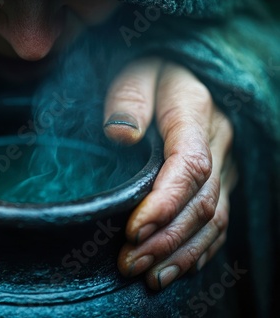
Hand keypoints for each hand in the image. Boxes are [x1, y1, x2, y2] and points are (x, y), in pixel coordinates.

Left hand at [103, 58, 237, 289]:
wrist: (182, 68)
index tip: (132, 231)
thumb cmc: (150, 68)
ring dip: (182, 253)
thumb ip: (128, 98)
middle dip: (165, 239)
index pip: (189, 167)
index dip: (163, 204)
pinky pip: (220, 220)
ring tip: (149, 277)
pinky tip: (178, 267)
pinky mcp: (222, 177)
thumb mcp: (135, 70)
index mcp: (196, 114)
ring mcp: (225, 163)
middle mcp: (219, 143)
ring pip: (214, 218)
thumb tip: (120, 136)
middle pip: (201, 202)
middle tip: (128, 263)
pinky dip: (200, 249)